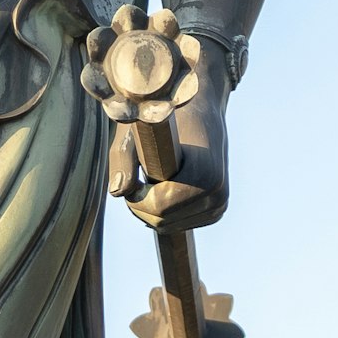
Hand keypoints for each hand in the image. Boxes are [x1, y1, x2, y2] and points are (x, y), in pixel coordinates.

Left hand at [127, 86, 229, 233]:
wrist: (202, 112)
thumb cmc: (167, 118)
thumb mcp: (138, 131)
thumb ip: (123, 159)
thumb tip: (117, 192)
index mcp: (205, 173)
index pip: (159, 208)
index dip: (136, 197)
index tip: (133, 176)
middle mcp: (218, 193)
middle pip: (162, 221)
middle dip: (141, 204)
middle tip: (137, 178)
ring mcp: (220, 205)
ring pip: (168, 226)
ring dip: (151, 208)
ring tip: (152, 180)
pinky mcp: (217, 210)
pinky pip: (179, 224)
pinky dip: (164, 212)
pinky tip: (165, 188)